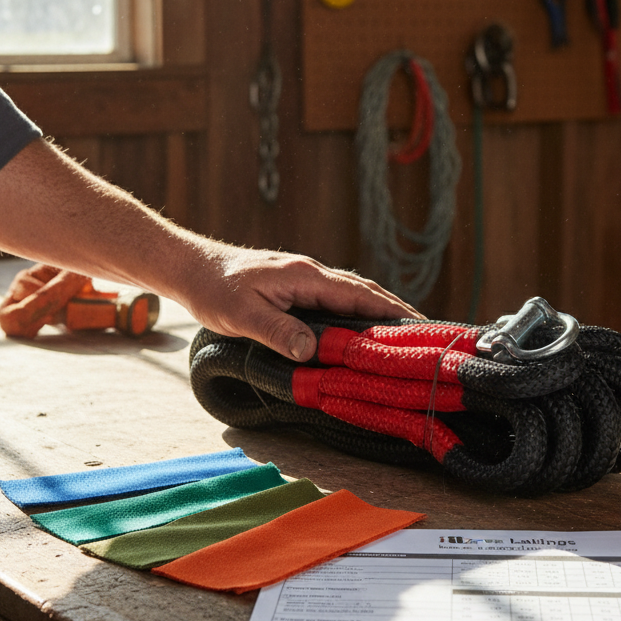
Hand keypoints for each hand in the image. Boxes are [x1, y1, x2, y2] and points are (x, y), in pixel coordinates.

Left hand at [182, 243, 422, 360]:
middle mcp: (312, 273)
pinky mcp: (299, 287)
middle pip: (366, 291)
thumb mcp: (244, 316)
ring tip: (404, 335)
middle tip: (425, 335)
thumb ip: (279, 332)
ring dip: (380, 312)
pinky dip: (359, 312)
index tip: (419, 327)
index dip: (391, 311)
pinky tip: (365, 329)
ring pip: (354, 294)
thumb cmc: (216, 290)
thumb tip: (313, 352)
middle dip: (396, 312)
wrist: (194, 269)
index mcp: (306, 276)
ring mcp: (307, 279)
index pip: (360, 294)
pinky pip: (339, 299)